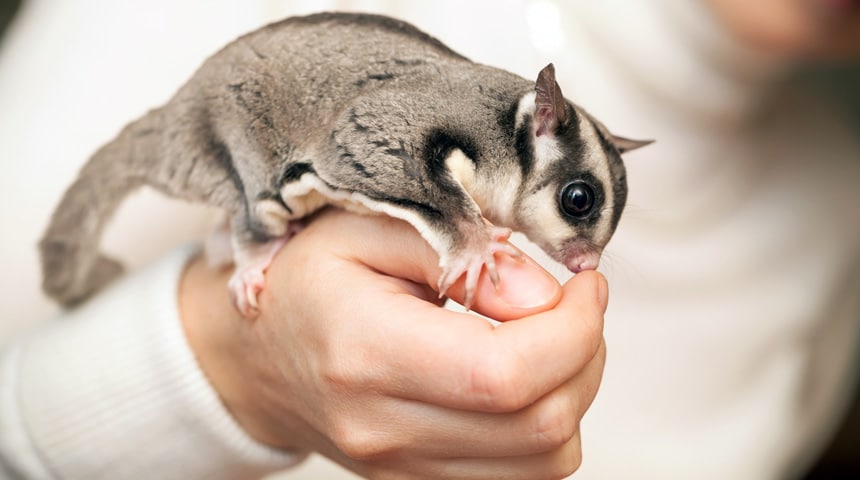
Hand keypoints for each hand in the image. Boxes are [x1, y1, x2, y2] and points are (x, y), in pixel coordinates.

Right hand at [180, 209, 607, 479]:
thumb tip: (543, 297)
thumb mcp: (371, 226)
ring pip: (544, 462)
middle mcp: (382, 427)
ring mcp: (399, 468)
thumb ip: (461, 247)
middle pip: (540, 426)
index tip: (586, 285)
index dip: (574, 329)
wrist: (260, 354)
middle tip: (574, 306)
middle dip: (586, 356)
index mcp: (365, 350)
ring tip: (549, 339)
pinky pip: (521, 477)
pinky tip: (525, 379)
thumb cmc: (312, 278)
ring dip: (574, 393)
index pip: (505, 374)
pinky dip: (547, 428)